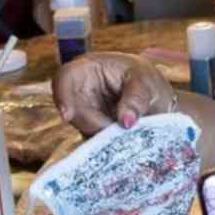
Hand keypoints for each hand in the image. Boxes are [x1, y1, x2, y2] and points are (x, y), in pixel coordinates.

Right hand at [52, 52, 176, 134]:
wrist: (153, 96)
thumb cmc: (144, 78)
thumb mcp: (145, 81)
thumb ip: (137, 98)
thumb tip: (126, 122)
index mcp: (87, 69)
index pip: (65, 78)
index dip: (62, 96)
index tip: (67, 116)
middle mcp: (80, 92)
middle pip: (73, 111)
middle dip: (93, 124)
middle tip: (120, 132)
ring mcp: (85, 114)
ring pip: (84, 130)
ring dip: (104, 137)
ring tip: (129, 134)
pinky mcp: (92, 131)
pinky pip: (94, 143)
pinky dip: (109, 145)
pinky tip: (126, 141)